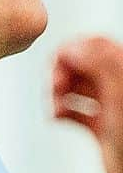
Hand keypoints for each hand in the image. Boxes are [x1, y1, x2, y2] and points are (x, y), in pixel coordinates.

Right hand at [52, 35, 122, 172]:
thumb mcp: (121, 95)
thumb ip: (101, 65)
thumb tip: (74, 47)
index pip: (96, 45)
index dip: (73, 50)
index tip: (58, 64)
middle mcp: (119, 86)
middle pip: (83, 64)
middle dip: (63, 72)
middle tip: (56, 87)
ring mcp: (111, 107)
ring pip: (77, 87)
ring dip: (59, 93)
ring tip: (55, 105)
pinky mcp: (102, 128)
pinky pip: (76, 112)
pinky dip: (62, 111)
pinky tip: (58, 116)